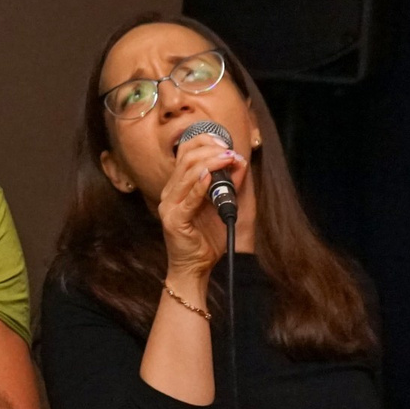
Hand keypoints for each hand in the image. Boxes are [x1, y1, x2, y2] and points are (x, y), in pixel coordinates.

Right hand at [157, 136, 248, 278]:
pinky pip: (188, 199)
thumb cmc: (207, 238)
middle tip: (230, 151)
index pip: (184, 153)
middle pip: (185, 159)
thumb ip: (229, 184)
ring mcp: (170, 207)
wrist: (196, 267)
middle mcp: (170, 194)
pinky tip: (210, 177)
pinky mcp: (175, 221)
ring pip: (186, 174)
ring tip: (228, 159)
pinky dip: (200, 185)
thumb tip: (240, 162)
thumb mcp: (221, 205)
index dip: (204, 142)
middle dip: (210, 150)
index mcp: (177, 187)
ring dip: (210, 163)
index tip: (225, 142)